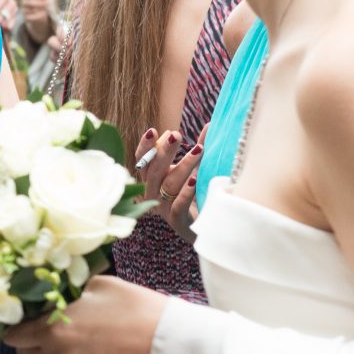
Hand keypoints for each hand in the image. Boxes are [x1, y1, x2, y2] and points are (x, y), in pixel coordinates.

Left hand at [4, 276, 167, 353]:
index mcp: (54, 329)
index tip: (30, 324)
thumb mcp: (100, 286)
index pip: (14, 336)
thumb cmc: (139, 309)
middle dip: (36, 345)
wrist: (172, 347)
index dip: (20, 328)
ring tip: (75, 353)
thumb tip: (55, 295)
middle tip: (56, 336)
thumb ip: (70, 292)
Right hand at [20, 0, 53, 42]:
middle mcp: (23, 3)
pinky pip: (32, 17)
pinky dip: (39, 15)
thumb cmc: (40, 4)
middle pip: (30, 3)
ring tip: (47, 8)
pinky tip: (44, 13)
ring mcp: (24, 11)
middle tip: (48, 3)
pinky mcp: (26, 18)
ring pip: (32, 10)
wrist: (37, 16)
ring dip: (41, 9)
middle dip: (40, 3)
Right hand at [134, 127, 204, 242]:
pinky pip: (178, 205)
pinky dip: (185, 192)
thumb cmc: (193, 194)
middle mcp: (152, 193)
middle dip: (164, 151)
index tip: (153, 130)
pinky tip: (194, 180)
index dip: (145, 146)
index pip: (142, 160)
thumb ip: (198, 148)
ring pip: (168, 184)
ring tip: (199, 150)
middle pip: (153, 170)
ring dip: (183, 166)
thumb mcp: (192, 169)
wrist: (200, 228)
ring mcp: (163, 208)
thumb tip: (210, 125)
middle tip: (176, 135)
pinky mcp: (177, 220)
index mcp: (151, 179)